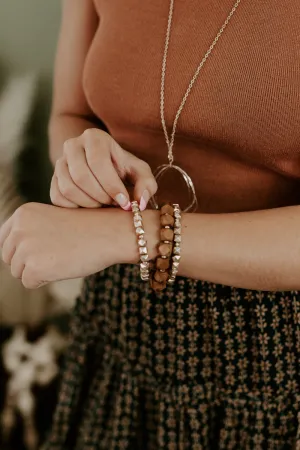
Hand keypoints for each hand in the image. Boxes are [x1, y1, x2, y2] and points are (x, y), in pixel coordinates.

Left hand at [0, 202, 130, 288]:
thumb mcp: (51, 221)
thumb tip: (13, 256)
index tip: (40, 251)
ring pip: (18, 272)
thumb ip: (29, 233)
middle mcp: (18, 229)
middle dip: (28, 262)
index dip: (21, 250)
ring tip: (62, 257)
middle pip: (9, 258)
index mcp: (22, 214)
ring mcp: (25, 248)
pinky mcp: (34, 268)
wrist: (109, 233)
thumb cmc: (87, 228)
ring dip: (38, 271)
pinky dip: (45, 280)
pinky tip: (63, 266)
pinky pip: (29, 283)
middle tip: (56, 255)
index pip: (4, 241)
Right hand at [50, 128, 157, 209]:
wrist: (103, 169)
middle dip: (100, 196)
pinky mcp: (53, 180)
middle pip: (81, 176)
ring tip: (103, 204)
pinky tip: (89, 207)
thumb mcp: (140, 172)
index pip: (98, 162)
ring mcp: (59, 162)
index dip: (111, 186)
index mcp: (94, 137)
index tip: (124, 202)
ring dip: (88, 203)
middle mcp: (72, 145)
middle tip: (113, 204)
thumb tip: (140, 203)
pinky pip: (57, 198)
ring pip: (68, 188)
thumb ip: (147, 185)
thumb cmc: (123, 169)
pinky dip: (75, 207)